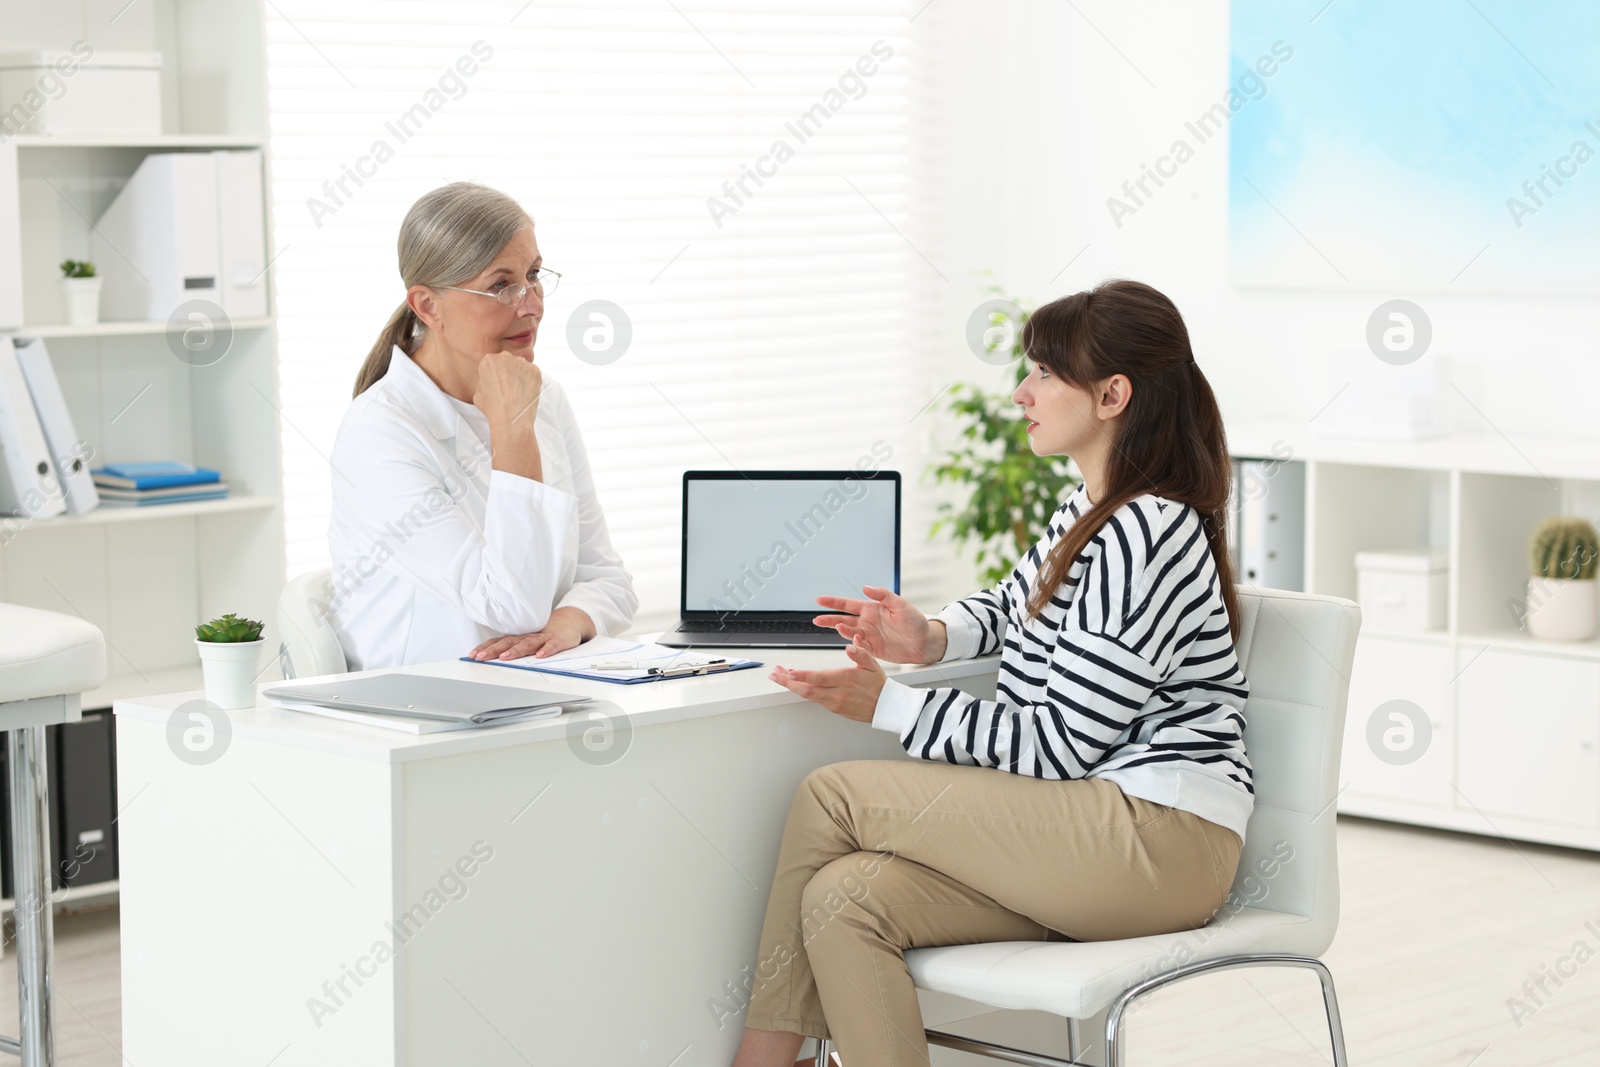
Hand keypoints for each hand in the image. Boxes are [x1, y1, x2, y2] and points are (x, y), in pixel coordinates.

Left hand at [468, 607, 593, 660]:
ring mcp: (543, 638)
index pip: (499, 641)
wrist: (570, 623)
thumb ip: (513, 648)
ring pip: (528, 644)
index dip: (486, 648)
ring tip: (505, 657)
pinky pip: (552, 646)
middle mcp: (529, 636)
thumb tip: (492, 657)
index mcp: (520, 637)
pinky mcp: (558, 641)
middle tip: (481, 657)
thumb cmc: (546, 636)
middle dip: (494, 650)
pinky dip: (546, 650)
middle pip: (509, 642)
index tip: (473, 655)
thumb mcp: (527, 641)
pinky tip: (540, 656)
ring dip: (515, 651)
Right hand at [472, 349, 543, 428]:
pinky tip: (526, 392)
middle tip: (509, 388)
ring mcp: (522, 363)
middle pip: (507, 361)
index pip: (493, 362)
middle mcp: (505, 357)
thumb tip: (490, 378)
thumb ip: (484, 380)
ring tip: (517, 392)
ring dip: (520, 375)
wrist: (511, 418)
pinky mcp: (535, 370)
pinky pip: (532, 373)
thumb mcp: (478, 393)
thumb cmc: (493, 409)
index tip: (499, 383)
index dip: (496, 374)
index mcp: (488, 360)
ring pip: (521, 366)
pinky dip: (531, 381)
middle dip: (508, 372)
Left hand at [768, 638, 885, 722]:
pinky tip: (797, 684)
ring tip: (780, 677)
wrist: (885, 707)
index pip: (818, 678)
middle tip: (774, 675)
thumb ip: (860, 653)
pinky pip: (815, 699)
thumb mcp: (872, 665)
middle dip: (787, 682)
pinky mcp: (834, 708)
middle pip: (806, 689)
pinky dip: (803, 691)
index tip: (788, 672)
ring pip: (808, 696)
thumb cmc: (878, 685)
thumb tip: (850, 645)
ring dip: (792, 686)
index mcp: (845, 679)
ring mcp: (834, 702)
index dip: (802, 676)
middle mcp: (837, 693)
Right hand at [812, 585, 944, 663]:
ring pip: (849, 633)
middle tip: (816, 620)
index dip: (833, 602)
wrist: (925, 642)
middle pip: (843, 619)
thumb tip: (866, 587)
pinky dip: (854, 644)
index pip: (848, 604)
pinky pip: (859, 646)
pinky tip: (854, 640)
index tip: (819, 600)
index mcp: (872, 609)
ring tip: (840, 627)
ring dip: (843, 630)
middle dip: (829, 619)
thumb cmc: (916, 622)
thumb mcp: (901, 604)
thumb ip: (883, 595)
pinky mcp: (873, 649)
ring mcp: (869, 636)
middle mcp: (867, 622)